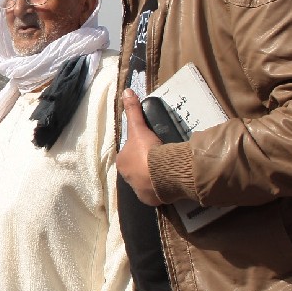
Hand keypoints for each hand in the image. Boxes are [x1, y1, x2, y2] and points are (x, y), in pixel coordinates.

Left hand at [117, 89, 162, 205]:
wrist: (161, 173)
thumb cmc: (147, 150)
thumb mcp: (139, 127)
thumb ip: (133, 110)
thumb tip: (126, 91)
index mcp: (122, 162)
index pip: (130, 154)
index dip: (140, 150)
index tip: (152, 148)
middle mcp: (127, 178)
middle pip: (137, 169)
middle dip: (146, 165)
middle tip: (161, 158)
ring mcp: (138, 190)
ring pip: (145, 181)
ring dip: (153, 177)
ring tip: (167, 170)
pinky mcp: (150, 200)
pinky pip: (155, 193)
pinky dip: (161, 189)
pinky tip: (169, 183)